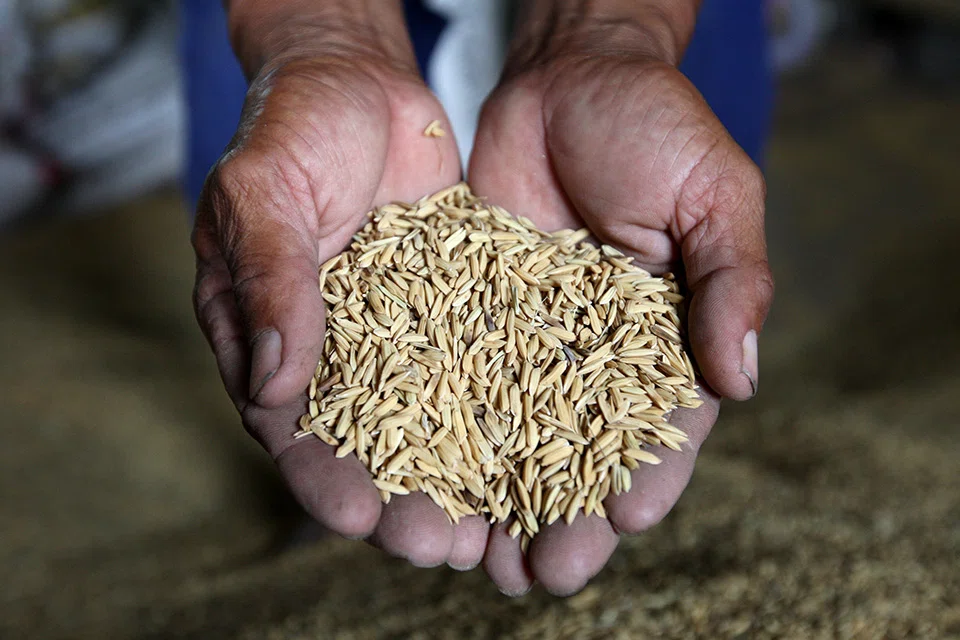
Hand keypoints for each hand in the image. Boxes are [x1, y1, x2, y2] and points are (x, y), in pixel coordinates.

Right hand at [192, 11, 493, 569]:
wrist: (360, 81)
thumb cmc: (292, 129)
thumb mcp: (264, 195)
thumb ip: (268, 283)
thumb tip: (269, 386)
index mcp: (270, 340)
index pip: (289, 428)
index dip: (319, 477)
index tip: (356, 516)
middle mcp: (339, 353)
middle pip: (370, 445)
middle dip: (403, 498)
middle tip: (444, 544)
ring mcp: (402, 336)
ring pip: (435, 421)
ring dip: (464, 476)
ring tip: (502, 526)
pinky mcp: (456, 311)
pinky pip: (483, 366)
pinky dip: (508, 410)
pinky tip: (543, 445)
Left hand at [467, 26, 773, 593]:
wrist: (565, 77)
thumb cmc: (655, 126)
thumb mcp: (713, 193)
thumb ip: (731, 281)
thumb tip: (743, 380)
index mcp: (668, 338)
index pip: (665, 424)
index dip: (648, 473)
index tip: (628, 516)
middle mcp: (595, 354)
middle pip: (582, 453)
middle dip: (566, 516)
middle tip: (545, 573)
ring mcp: (530, 341)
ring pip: (514, 439)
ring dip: (499, 502)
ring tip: (482, 559)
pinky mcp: (472, 317)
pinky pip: (456, 383)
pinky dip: (444, 437)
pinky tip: (428, 485)